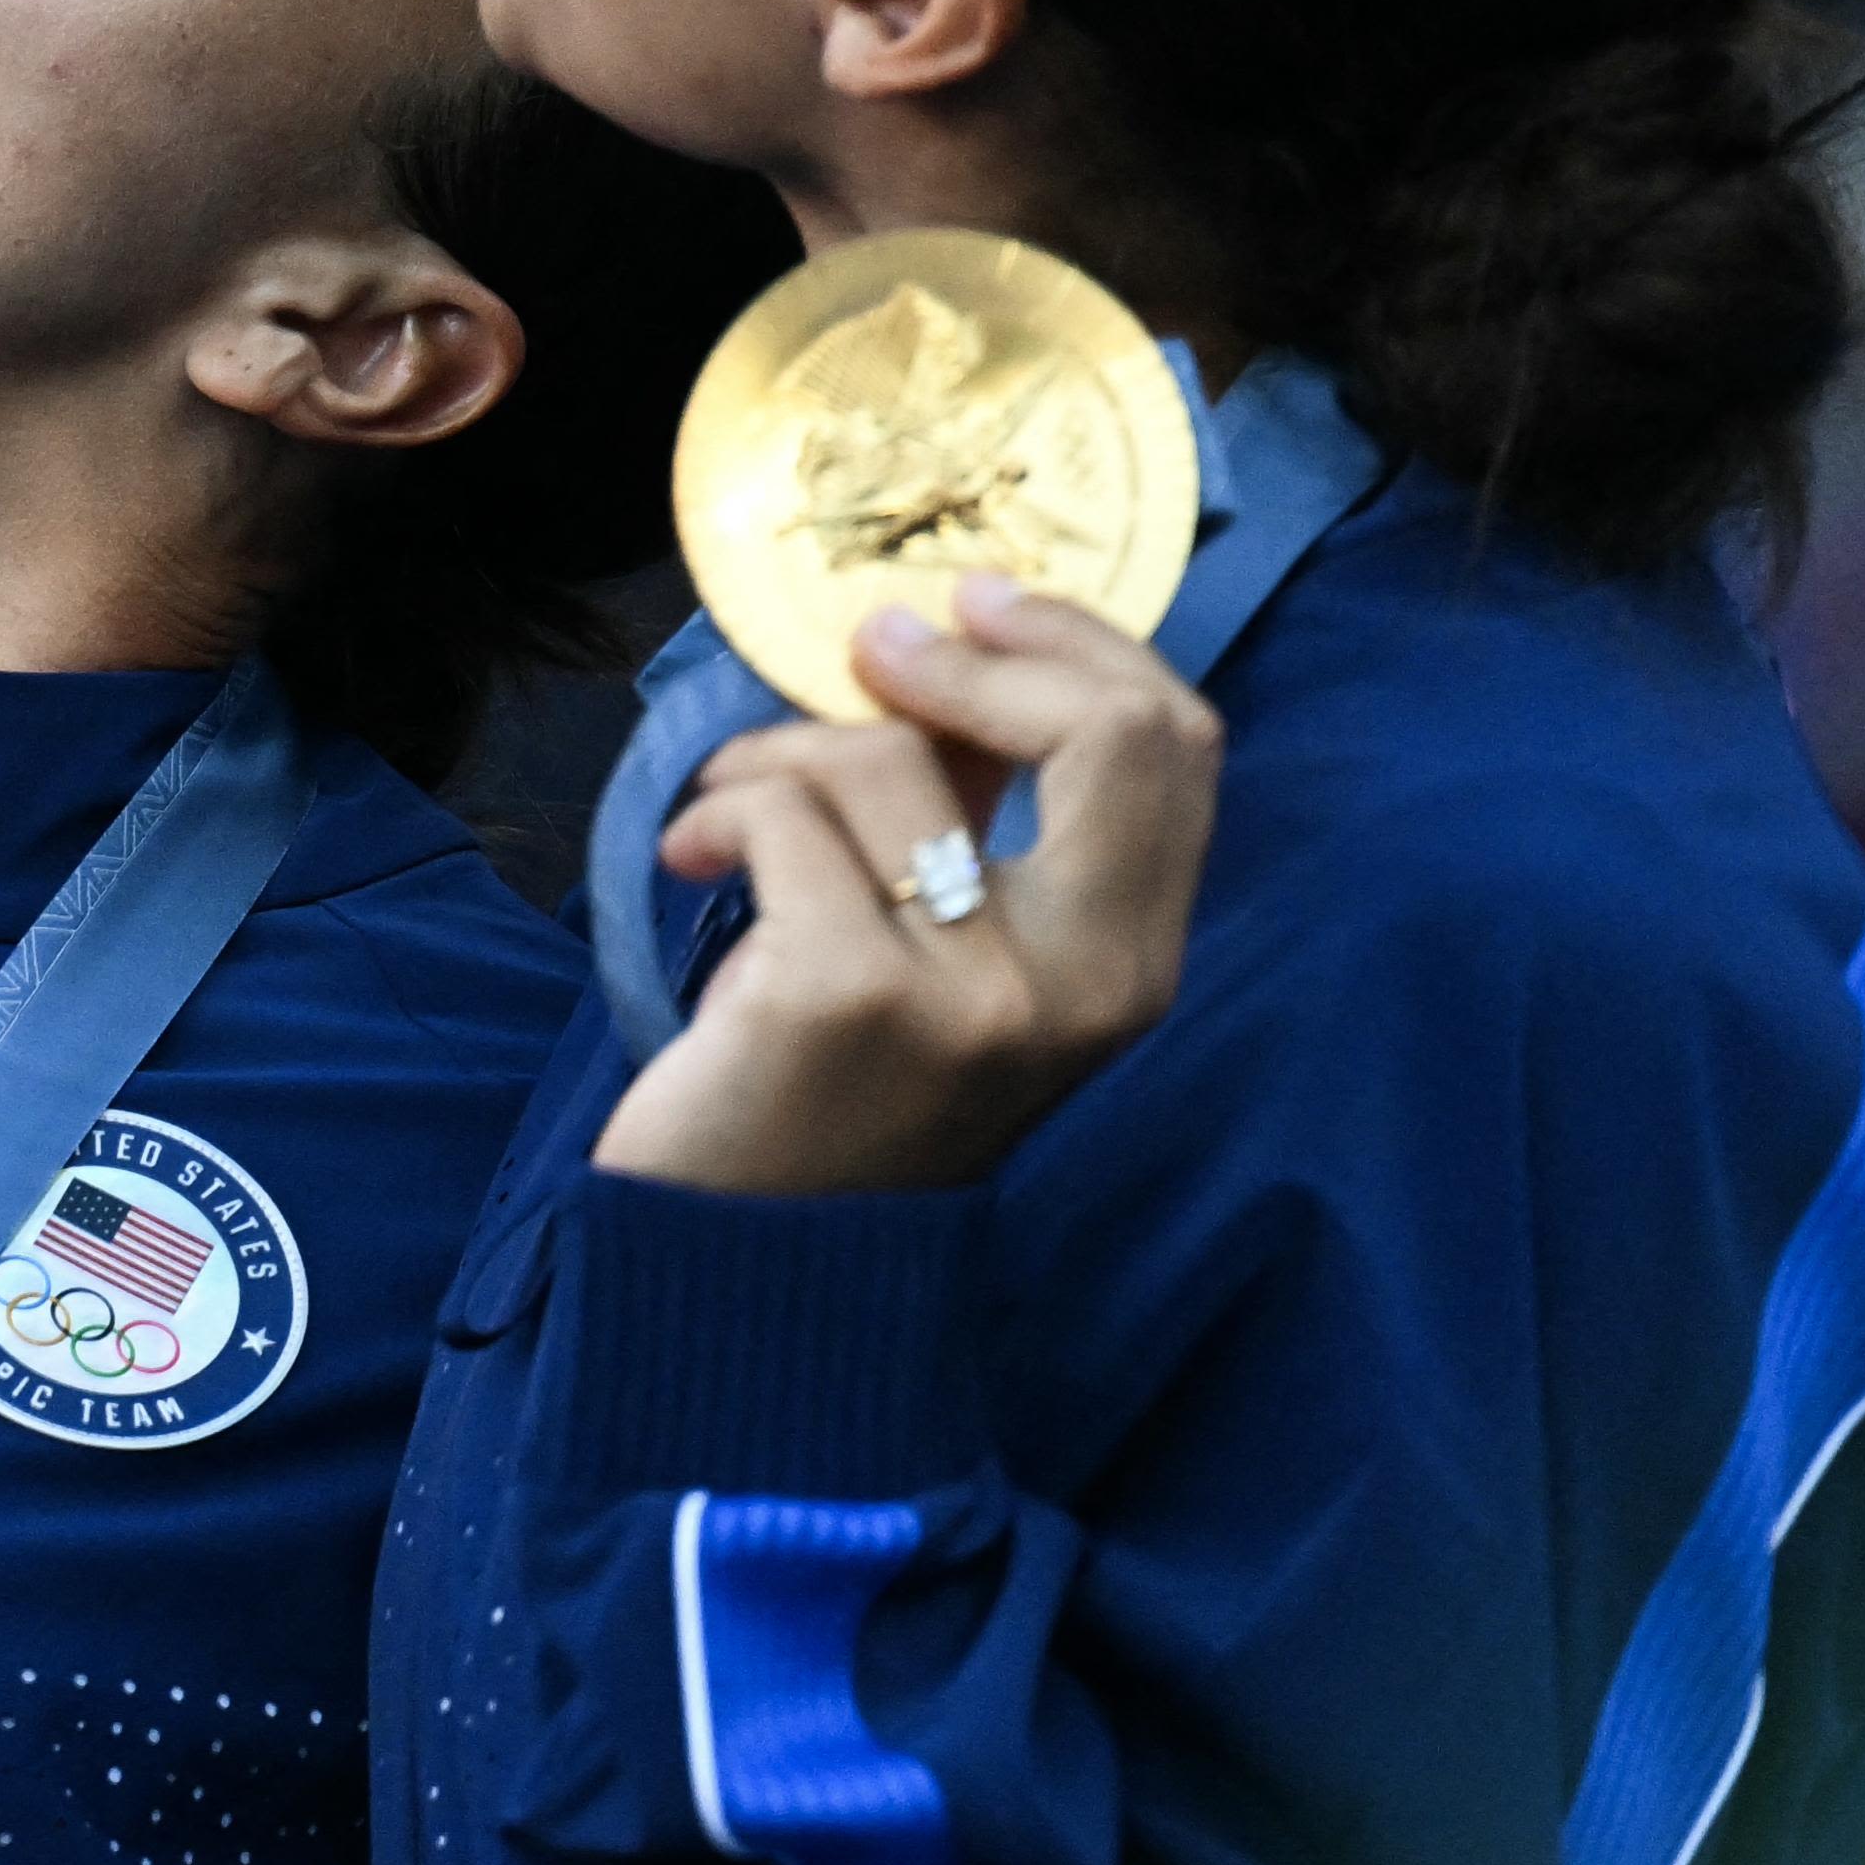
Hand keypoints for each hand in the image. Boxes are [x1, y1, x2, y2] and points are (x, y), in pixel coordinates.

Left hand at [591, 576, 1220, 1196]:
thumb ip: (980, 818)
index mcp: (1132, 970)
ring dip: (777, 752)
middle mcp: (1085, 988)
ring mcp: (975, 998)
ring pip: (885, 760)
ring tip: (730, 811)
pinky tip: (687, 863)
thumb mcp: (949, 955)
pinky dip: (714, 811)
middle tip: (872, 647)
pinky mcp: (846, 997)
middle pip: (1106, 732)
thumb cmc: (834, 1090)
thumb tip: (955, 650)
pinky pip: (782, 813)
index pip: (1176, 750)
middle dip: (977, 654)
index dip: (1082, 646)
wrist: (738, 1260)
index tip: (975, 605)